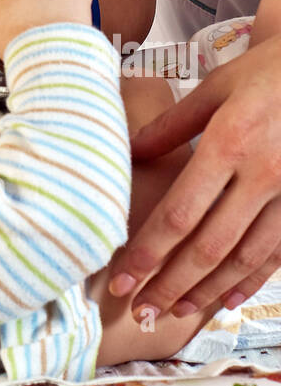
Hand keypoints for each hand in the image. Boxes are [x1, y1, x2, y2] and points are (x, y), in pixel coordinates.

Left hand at [105, 32, 280, 319]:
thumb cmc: (264, 75)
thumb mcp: (215, 88)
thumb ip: (170, 125)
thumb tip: (128, 152)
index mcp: (229, 142)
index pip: (180, 212)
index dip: (148, 251)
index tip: (120, 278)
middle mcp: (262, 174)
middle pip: (209, 246)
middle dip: (170, 284)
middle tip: (139, 310)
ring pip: (243, 258)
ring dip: (206, 291)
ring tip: (172, 311)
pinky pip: (277, 253)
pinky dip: (249, 282)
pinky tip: (224, 301)